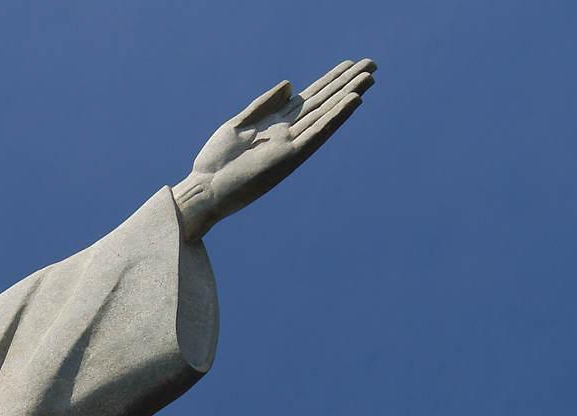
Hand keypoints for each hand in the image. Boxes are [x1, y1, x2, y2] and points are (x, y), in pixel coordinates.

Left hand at [174, 59, 375, 239]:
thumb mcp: (237, 125)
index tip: (349, 64)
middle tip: (372, 64)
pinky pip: (317, 133)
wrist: (204, 190)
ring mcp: (290, 144)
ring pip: (325, 114)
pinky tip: (352, 101)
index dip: (329, 81)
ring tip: (369, 77)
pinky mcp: (289, 157)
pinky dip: (335, 117)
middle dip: (346, 83)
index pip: (309, 98)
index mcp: (275, 124)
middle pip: (323, 102)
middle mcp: (288, 133)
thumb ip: (263, 106)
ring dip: (348, 95)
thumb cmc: (215, 162)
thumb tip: (291, 84)